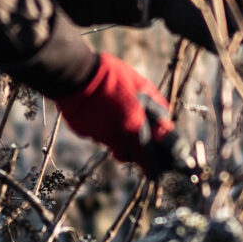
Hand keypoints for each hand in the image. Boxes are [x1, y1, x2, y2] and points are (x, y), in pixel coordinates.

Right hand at [53, 53, 181, 171]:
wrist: (77, 73)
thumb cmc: (113, 76)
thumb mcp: (143, 86)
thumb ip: (157, 108)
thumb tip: (166, 124)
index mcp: (134, 127)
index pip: (148, 161)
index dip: (154, 166)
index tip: (157, 168)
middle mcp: (116, 137)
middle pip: (129, 157)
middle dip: (135, 153)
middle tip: (138, 139)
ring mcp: (97, 136)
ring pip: (112, 144)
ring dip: (117, 137)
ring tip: (116, 116)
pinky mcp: (82, 132)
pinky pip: (95, 135)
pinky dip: (100, 127)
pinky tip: (99, 110)